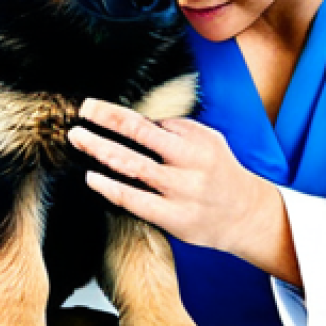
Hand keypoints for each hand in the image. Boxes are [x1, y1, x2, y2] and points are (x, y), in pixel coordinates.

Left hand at [67, 98, 301, 286]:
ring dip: (102, 151)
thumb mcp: (207, 140)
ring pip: (134, 168)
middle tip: (79, 119)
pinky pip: (135, 201)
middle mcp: (189, 165)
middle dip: (105, 125)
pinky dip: (111, 188)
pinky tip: (93, 178)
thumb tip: (138, 119)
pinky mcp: (174, 219)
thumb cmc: (219, 172)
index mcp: (196, 142)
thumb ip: (177, 129)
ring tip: (80, 140)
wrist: (246, 214)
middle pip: (140, 138)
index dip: (115, 113)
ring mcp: (181, 193)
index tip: (91, 107)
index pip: (147, 122)